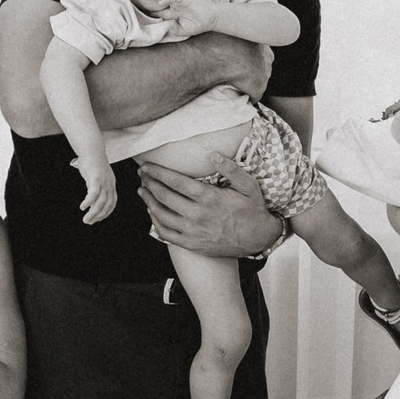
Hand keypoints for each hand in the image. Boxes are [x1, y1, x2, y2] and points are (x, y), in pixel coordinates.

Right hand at [75, 155, 117, 224]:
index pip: (112, 202)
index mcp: (111, 184)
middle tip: (89, 222)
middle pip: (107, 205)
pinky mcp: (96, 178)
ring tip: (86, 219)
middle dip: (98, 216)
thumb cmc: (92, 162)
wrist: (91, 149)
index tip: (98, 219)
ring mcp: (104, 181)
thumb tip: (91, 199)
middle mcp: (110, 184)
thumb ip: (96, 187)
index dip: (106, 212)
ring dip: (93, 213)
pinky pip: (93, 194)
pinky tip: (83, 207)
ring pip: (100, 202)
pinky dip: (88, 202)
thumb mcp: (97, 176)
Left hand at [134, 157, 282, 259]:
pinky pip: (167, 234)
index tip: (147, 166)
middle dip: (149, 183)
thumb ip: (231, 168)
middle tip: (142, 174)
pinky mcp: (192, 244)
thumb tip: (213, 155)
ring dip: (148, 201)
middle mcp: (197, 215)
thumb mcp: (248, 185)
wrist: (257, 238)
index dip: (158, 172)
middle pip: (164, 196)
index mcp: (209, 198)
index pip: (175, 182)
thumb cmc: (252, 209)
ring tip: (143, 190)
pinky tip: (153, 212)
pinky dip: (156, 222)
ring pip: (161, 215)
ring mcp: (193, 232)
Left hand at [151, 0, 212, 37]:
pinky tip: (160, 2)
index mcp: (174, 13)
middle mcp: (175, 5)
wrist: (211, 19)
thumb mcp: (184, 30)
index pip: (160, 11)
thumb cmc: (199, 24)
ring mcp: (180, 1)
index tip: (141, 9)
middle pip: (160, 0)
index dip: (151, 11)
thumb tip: (166, 26)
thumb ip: (174, 29)